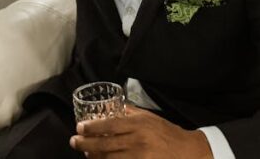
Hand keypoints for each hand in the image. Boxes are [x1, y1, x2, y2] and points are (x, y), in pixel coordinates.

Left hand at [70, 105, 213, 158]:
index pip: (110, 125)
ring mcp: (139, 157)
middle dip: (86, 143)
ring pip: (109, 158)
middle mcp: (137, 141)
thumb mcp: (148, 117)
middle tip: (74, 141)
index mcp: (138, 124)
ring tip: (84, 152)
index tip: (80, 127)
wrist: (186, 151)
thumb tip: (111, 106)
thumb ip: (129, 112)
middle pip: (105, 143)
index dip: (92, 127)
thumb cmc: (165, 132)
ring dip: (93, 156)